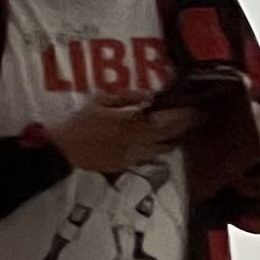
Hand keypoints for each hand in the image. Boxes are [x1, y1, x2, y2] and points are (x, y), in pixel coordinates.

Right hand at [45, 97, 193, 176]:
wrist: (64, 149)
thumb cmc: (80, 122)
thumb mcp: (101, 100)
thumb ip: (126, 97)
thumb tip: (149, 95)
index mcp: (132, 124)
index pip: (167, 120)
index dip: (183, 114)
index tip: (194, 108)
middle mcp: (137, 142)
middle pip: (169, 135)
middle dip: (184, 127)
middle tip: (195, 118)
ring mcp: (133, 156)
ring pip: (161, 149)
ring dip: (173, 140)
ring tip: (181, 132)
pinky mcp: (125, 164)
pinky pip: (148, 156)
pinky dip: (157, 149)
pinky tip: (158, 143)